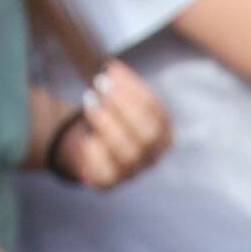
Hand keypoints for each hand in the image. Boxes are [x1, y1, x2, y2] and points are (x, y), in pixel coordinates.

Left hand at [35, 60, 169, 189]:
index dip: (133, 87)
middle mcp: (154, 155)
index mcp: (164, 133)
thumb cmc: (109, 118)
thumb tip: (111, 68)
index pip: (155, 109)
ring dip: (107, 124)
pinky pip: (106, 171)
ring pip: (128, 152)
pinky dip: (95, 152)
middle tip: (100, 84)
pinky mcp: (111, 184)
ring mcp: (133, 172)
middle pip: (147, 133)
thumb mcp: (120, 101)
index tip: (110, 68)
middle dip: (123, 106)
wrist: (88, 148)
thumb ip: (121, 86)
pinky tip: (86, 137)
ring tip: (89, 101)